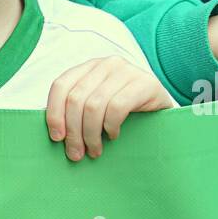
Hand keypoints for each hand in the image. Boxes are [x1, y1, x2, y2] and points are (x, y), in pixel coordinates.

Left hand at [46, 57, 176, 160]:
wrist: (163, 112)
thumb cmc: (125, 113)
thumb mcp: (98, 106)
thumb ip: (77, 111)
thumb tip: (54, 133)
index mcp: (89, 67)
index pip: (61, 85)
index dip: (54, 113)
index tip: (56, 138)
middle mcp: (106, 64)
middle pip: (76, 98)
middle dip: (73, 131)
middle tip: (76, 154)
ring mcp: (127, 71)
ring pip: (94, 105)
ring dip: (91, 134)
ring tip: (95, 150)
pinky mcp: (145, 83)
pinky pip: (117, 107)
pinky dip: (111, 126)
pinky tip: (113, 136)